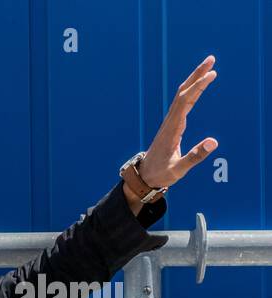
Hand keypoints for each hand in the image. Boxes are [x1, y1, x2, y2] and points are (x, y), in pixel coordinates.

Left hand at [131, 55, 217, 206]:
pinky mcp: (171, 125)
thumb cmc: (161, 174)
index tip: (212, 74)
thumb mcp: (178, 169)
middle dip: (196, 75)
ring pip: (181, 96)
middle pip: (182, 93)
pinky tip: (198, 86)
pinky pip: (181, 103)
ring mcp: (169, 122)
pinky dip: (191, 91)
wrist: (144, 177)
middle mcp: (169, 122)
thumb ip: (195, 157)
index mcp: (172, 130)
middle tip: (211, 59)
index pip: (185, 102)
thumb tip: (213, 142)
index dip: (198, 87)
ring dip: (194, 80)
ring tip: (209, 67)